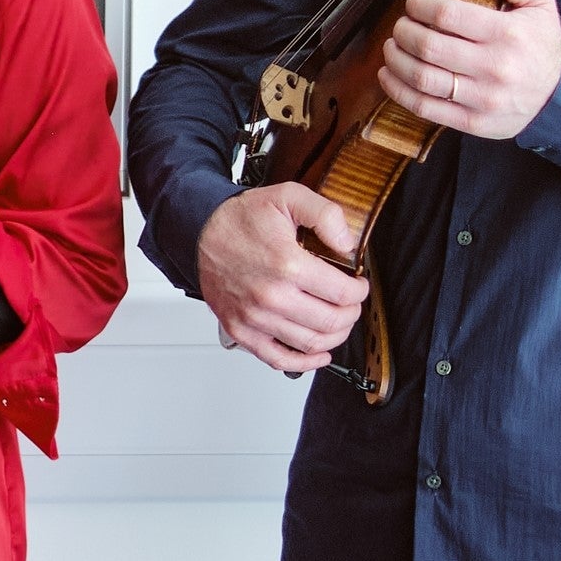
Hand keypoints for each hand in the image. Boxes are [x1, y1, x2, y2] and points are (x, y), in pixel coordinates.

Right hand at [197, 183, 368, 375]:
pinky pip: (279, 359)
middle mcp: (271, 296)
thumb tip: (348, 244)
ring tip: (337, 321)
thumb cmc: (241, 220)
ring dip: (335, 336)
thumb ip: (325, 214)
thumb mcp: (288, 197)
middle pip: (332, 322)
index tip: (357, 285)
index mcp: (287, 265)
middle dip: (351, 313)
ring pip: (311, 344)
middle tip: (350, 303)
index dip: (359, 291)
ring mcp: (255, 318)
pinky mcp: (241, 331)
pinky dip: (305, 362)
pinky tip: (319, 354)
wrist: (200, 232)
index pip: (343, 294)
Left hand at [378, 0, 560, 139]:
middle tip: (401, 26)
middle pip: (429, 46)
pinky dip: (397, 90)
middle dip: (403, 31)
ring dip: (396, 59)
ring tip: (393, 46)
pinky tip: (389, 74)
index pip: (447, 15)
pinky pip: (425, 107)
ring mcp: (484, 99)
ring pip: (422, 78)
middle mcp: (496, 68)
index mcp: (508, 34)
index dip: (420, 6)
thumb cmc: (540, 42)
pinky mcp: (473, 122)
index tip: (414, 4)